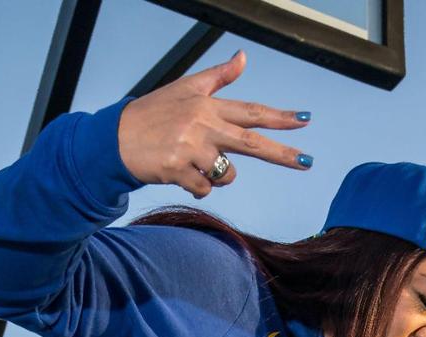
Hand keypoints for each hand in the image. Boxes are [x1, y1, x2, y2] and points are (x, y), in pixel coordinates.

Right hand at [117, 49, 311, 197]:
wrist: (116, 138)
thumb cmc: (154, 114)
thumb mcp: (185, 89)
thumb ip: (218, 78)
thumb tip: (243, 57)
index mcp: (208, 105)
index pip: (251, 111)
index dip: (280, 116)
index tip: (305, 119)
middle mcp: (203, 124)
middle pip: (252, 142)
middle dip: (283, 154)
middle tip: (308, 161)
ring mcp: (191, 147)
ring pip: (227, 175)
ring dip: (216, 175)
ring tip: (191, 161)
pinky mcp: (178, 169)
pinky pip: (205, 189)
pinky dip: (197, 186)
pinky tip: (179, 173)